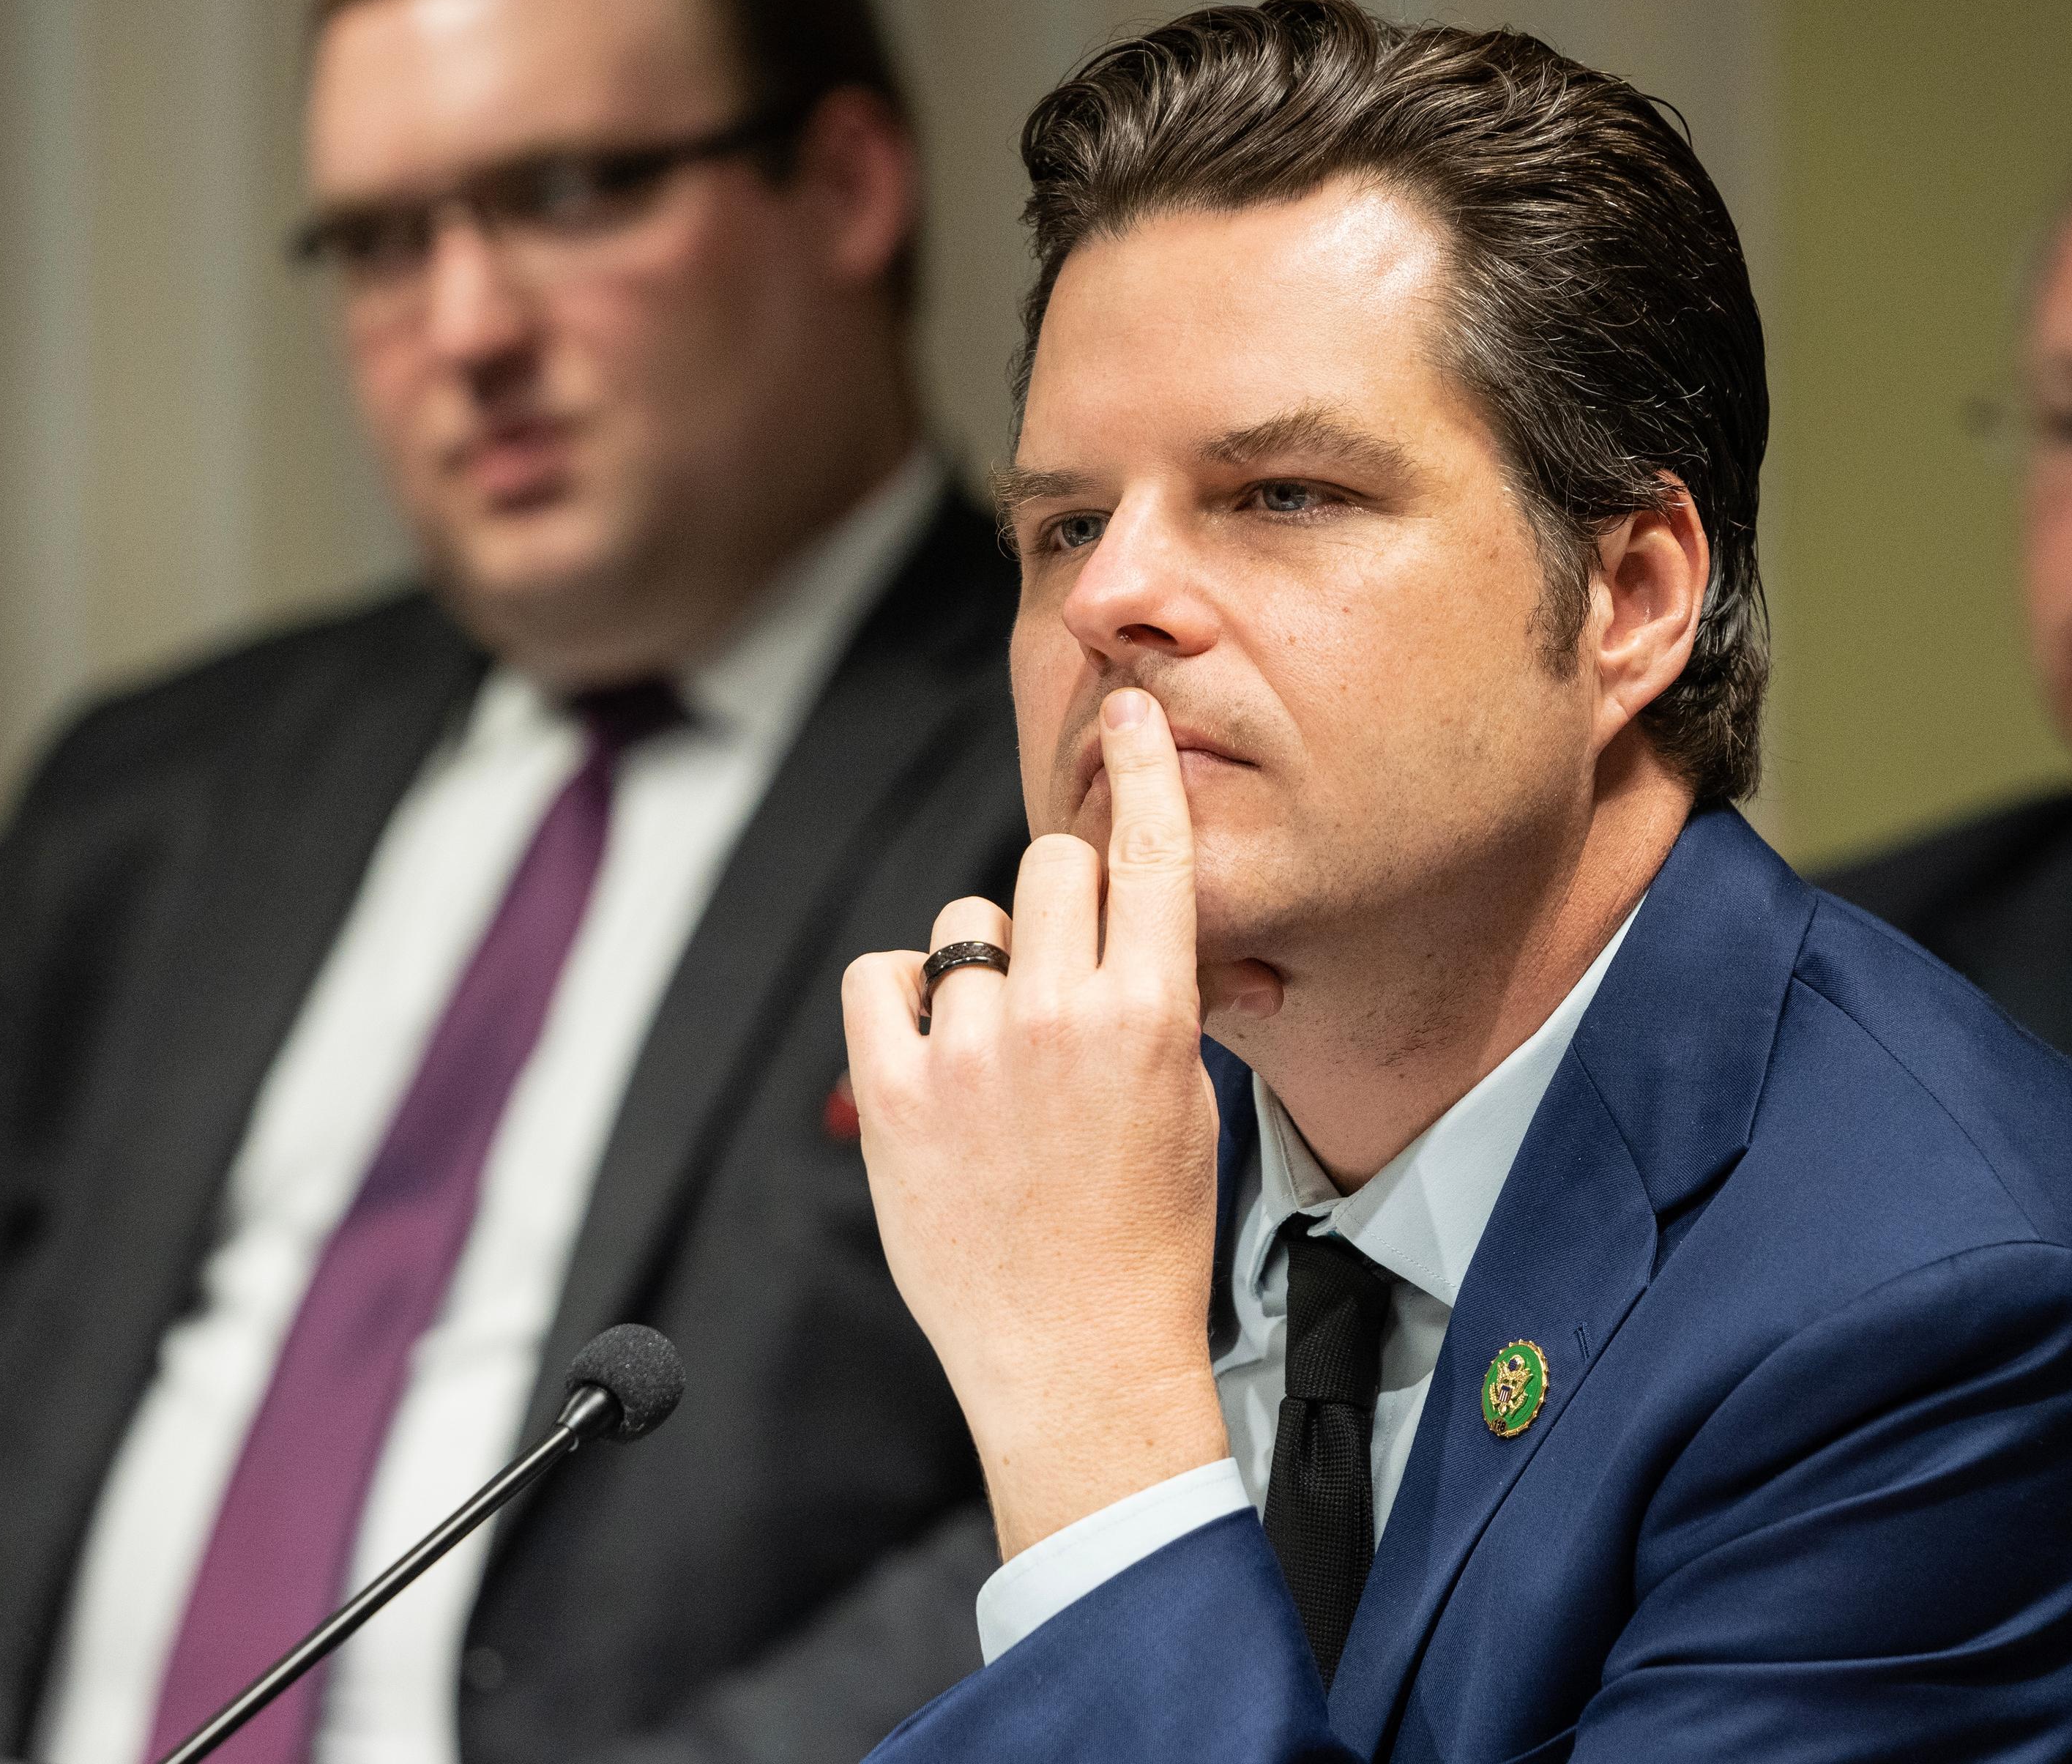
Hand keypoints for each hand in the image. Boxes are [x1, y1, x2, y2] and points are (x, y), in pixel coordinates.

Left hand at [844, 687, 1233, 1558]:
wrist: (1078, 1360)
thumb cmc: (1148, 1240)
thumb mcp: (1191, 1105)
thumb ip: (1158, 1001)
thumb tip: (1133, 923)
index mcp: (1151, 1016)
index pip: (1151, 853)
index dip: (1139, 766)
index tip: (1124, 711)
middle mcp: (1058, 1019)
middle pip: (1050, 864)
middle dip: (1062, 893)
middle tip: (1063, 961)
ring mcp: (969, 1057)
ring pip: (965, 923)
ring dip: (984, 966)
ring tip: (999, 1051)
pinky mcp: (892, 1097)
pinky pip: (880, 977)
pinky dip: (904, 998)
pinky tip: (931, 1048)